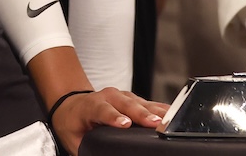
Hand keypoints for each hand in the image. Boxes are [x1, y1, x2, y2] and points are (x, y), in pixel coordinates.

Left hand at [50, 88, 169, 154]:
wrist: (72, 105)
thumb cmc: (73, 123)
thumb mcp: (73, 139)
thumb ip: (85, 149)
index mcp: (91, 106)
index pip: (103, 110)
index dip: (114, 117)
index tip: (125, 124)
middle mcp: (108, 97)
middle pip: (127, 105)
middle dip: (142, 114)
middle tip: (155, 123)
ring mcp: (122, 95)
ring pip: (141, 102)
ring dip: (156, 110)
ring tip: (170, 119)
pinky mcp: (133, 98)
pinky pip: (148, 102)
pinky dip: (160, 108)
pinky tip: (173, 113)